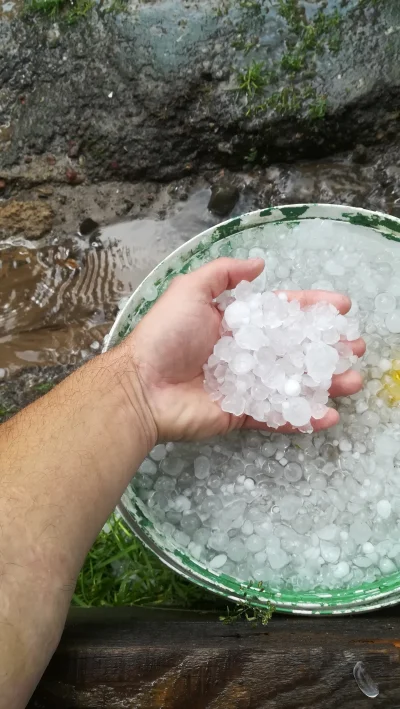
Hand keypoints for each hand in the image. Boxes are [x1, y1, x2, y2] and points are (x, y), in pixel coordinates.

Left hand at [126, 258, 364, 440]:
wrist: (141, 386)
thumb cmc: (165, 336)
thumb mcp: (189, 290)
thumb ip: (223, 273)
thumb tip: (259, 264)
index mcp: (236, 324)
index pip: (283, 313)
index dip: (312, 309)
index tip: (342, 308)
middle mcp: (245, 353)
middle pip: (295, 349)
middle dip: (327, 348)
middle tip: (355, 349)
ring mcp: (246, 385)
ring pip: (293, 383)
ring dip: (325, 383)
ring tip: (353, 382)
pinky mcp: (241, 414)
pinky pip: (277, 415)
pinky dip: (303, 418)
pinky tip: (328, 415)